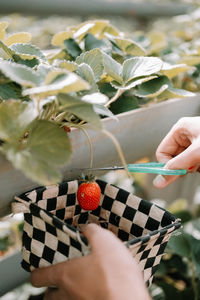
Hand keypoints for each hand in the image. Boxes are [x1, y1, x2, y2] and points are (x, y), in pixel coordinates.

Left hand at [31, 224, 150, 299]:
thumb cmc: (115, 273)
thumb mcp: (104, 240)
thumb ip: (91, 231)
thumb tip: (86, 228)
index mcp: (65, 274)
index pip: (38, 276)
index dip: (38, 272)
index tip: (41, 267)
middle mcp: (68, 294)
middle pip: (48, 297)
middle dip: (51, 289)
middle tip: (60, 280)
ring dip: (66, 296)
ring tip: (78, 286)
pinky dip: (83, 298)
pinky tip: (95, 292)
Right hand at [153, 117, 199, 187]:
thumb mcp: (196, 153)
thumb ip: (177, 167)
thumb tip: (159, 181)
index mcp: (179, 129)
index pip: (162, 152)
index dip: (167, 165)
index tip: (176, 174)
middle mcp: (185, 134)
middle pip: (174, 158)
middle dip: (184, 166)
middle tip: (195, 165)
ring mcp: (194, 141)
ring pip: (185, 162)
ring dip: (194, 167)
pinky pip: (194, 162)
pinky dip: (199, 166)